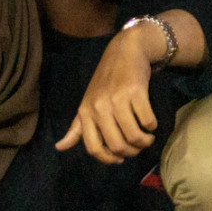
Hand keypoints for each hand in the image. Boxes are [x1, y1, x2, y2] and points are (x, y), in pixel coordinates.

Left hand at [56, 19, 163, 163]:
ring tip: (147, 138)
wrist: (124, 51)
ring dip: (144, 142)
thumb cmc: (105, 80)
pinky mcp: (136, 92)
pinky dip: (152, 126)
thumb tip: (59, 147)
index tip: (120, 159)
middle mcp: (99, 107)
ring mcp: (117, 99)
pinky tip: (150, 122)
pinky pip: (147, 120)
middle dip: (131, 152)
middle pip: (116, 145)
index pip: (92, 147)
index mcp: (86, 112)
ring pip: (133, 135)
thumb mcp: (88, 103)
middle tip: (138, 147)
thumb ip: (77, 127)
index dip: (108, 159)